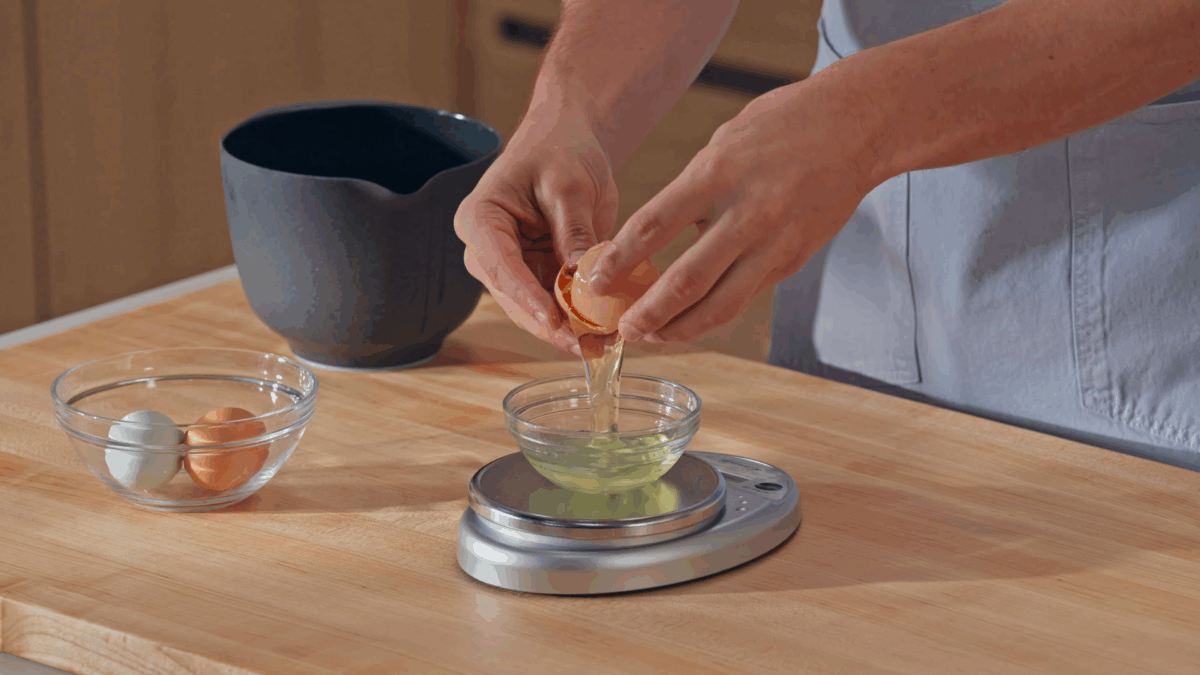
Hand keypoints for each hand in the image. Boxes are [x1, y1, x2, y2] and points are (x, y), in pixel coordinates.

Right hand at [454, 110, 619, 352]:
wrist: (567, 140)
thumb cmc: (560, 150)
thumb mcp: (570, 186)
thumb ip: (573, 232)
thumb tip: (582, 280)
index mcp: (480, 218)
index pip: (499, 264)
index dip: (526, 296)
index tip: (553, 320)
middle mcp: (486, 248)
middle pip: (514, 297)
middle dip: (551, 323)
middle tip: (586, 345)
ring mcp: (510, 265)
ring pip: (533, 308)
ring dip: (566, 327)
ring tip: (600, 345)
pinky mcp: (534, 273)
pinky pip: (553, 302)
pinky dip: (577, 317)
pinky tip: (603, 331)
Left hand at [587, 74, 885, 342]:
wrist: (857, 127)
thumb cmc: (783, 125)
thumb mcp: (724, 143)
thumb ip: (692, 189)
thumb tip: (659, 233)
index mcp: (717, 175)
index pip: (654, 226)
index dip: (620, 261)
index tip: (595, 281)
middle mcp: (746, 214)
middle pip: (686, 281)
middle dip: (648, 314)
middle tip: (622, 330)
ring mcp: (774, 243)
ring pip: (720, 305)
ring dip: (680, 328)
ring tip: (653, 337)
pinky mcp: (793, 261)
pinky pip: (745, 297)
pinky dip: (713, 314)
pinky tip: (690, 320)